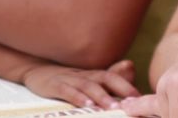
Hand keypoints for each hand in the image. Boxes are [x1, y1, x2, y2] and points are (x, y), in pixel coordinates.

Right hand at [23, 60, 139, 109]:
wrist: (35, 70)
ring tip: (113, 107)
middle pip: (106, 78)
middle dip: (122, 89)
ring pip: (89, 86)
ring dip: (102, 96)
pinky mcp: (55, 85)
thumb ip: (107, 79)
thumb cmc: (65, 79)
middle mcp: (84, 75)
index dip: (128, 86)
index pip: (115, 78)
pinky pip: (68, 91)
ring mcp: (69, 79)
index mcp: (93, 74)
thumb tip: (131, 71)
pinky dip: (78, 98)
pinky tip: (86, 105)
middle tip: (134, 102)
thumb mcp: (86, 80)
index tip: (142, 99)